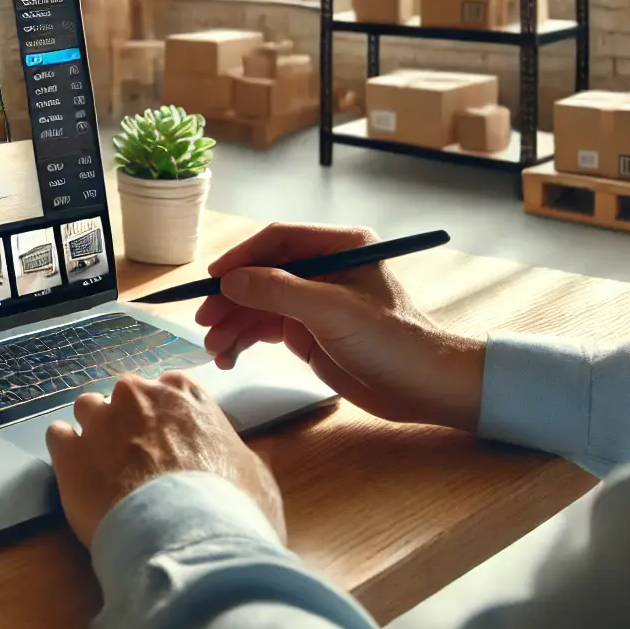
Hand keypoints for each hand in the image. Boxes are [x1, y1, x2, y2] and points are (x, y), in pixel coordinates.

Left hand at [46, 373, 283, 547]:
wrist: (188, 537)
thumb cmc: (231, 506)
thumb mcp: (254, 474)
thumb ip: (235, 454)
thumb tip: (236, 459)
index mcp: (184, 395)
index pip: (168, 388)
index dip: (166, 416)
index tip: (168, 440)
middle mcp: (139, 396)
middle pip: (125, 396)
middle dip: (128, 420)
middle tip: (138, 459)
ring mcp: (100, 420)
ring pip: (87, 409)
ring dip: (94, 431)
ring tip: (103, 467)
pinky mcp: (69, 452)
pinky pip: (57, 436)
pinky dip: (65, 452)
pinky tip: (77, 476)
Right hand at [195, 223, 485, 431]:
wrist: (425, 388)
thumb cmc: (392, 341)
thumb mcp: (332, 311)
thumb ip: (278, 291)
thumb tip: (230, 282)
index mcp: (340, 246)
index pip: (277, 240)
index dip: (241, 258)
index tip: (212, 281)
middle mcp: (325, 268)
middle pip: (262, 273)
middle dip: (232, 298)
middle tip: (205, 321)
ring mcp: (315, 301)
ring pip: (259, 303)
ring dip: (234, 323)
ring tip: (215, 348)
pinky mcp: (310, 331)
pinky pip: (266, 327)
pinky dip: (245, 340)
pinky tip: (231, 356)